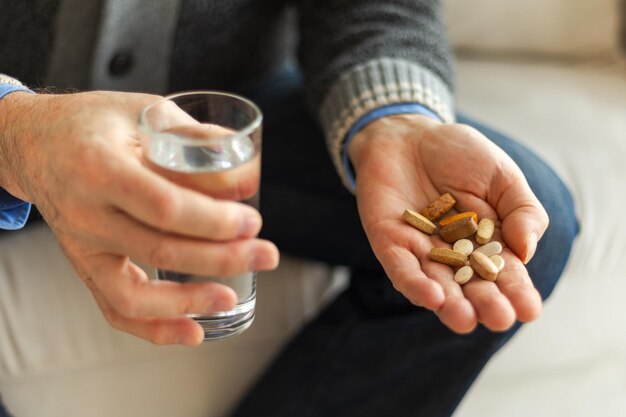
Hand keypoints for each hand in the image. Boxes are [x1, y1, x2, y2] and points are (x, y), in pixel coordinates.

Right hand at [0, 91, 278, 344]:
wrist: (36, 143)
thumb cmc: (94, 122)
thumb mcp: (145, 110)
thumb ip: (197, 138)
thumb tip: (248, 176)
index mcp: (100, 167)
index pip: (165, 206)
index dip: (214, 221)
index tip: (251, 222)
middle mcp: (86, 213)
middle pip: (159, 250)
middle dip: (222, 258)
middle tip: (266, 254)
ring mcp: (82, 246)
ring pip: (134, 294)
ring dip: (190, 302)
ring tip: (232, 295)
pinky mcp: (85, 266)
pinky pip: (115, 308)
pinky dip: (154, 328)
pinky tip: (193, 331)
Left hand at [348, 114, 547, 332]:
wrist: (408, 134)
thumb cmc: (459, 154)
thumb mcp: (502, 176)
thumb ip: (522, 211)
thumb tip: (527, 250)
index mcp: (486, 242)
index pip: (503, 273)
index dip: (516, 292)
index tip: (529, 310)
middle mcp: (453, 255)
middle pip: (470, 287)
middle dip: (484, 304)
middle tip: (499, 319)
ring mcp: (420, 250)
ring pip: (435, 284)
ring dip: (449, 304)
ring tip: (464, 319)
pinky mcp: (389, 242)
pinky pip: (401, 267)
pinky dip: (414, 282)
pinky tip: (431, 296)